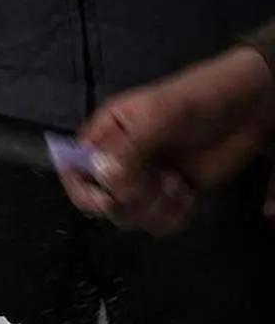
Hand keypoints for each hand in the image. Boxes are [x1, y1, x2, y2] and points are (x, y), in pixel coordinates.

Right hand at [60, 46, 274, 234]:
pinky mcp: (168, 197)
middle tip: (160, 184)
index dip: (83, 189)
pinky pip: (156, 224)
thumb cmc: (199, 99)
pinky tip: (188, 196)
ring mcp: (144, 181)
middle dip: (128, 201)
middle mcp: (118, 160)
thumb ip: (128, 148)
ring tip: (178, 186)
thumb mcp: (160, 116)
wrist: (250, 107)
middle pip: (99, 201)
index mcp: (105, 135)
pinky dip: (173, 218)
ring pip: (128, 217)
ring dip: (154, 211)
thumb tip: (102, 180)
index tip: (107, 197)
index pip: (73, 169)